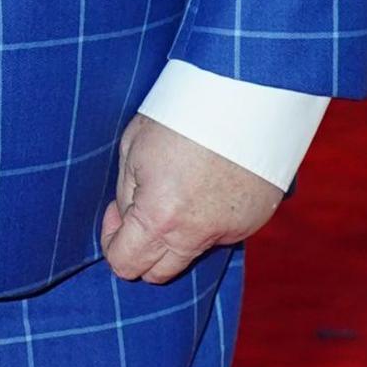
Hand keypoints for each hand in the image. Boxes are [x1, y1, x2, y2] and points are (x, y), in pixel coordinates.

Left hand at [100, 115, 284, 285]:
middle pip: (158, 273)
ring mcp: (230, 230)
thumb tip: (128, 218)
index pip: (125, 264)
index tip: (115, 213)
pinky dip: (209, 219)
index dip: (112, 242)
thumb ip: (127, 195)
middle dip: (142, 250)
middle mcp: (196, 234)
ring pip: (191, 253)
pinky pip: (222, 233)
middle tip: (141, 210)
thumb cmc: (181, 114)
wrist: (246, 93)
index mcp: (159, 217)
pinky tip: (210, 182)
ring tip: (179, 188)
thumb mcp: (134, 149)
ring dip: (177, 234)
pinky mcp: (255, 220)